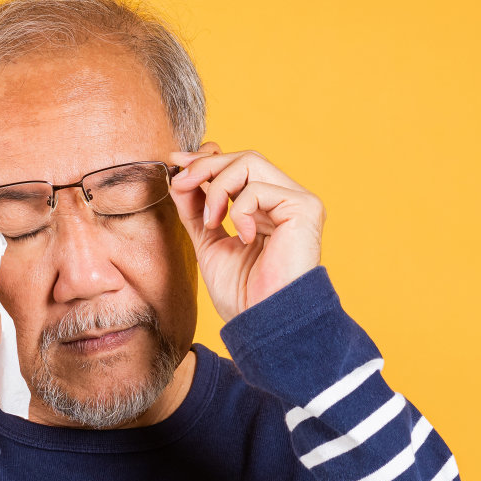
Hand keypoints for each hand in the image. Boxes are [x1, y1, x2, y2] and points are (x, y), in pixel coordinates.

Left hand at [167, 142, 323, 323]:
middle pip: (243, 158)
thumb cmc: (242, 293)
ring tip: (210, 220)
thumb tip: (178, 178)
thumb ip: (196, 210)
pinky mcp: (305, 208)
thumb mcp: (208, 243)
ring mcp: (296, 201)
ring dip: (216, 187)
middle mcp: (284, 199)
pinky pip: (259, 188)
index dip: (206, 160)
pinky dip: (239, 210)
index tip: (175, 163)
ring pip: (250, 163)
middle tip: (179, 183)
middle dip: (204, 166)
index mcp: (265, 208)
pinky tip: (242, 237)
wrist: (263, 322)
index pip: (237, 167)